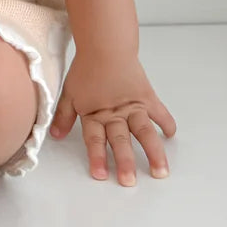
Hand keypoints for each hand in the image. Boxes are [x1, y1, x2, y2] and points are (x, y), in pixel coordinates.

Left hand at [49, 49, 175, 184]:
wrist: (105, 45)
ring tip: (161, 172)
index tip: (101, 176)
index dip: (97, 158)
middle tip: (129, 182)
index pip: (95, 140)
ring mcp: (133, 106)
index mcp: (96, 114)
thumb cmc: (86, 68)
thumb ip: (64, 116)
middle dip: (125, 162)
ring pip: (144, 132)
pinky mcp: (146, 97)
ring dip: (153, 153)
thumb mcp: (70, 92)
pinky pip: (159, 112)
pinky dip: (166, 123)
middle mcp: (115, 114)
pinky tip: (171, 136)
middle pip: (120, 141)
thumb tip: (55, 136)